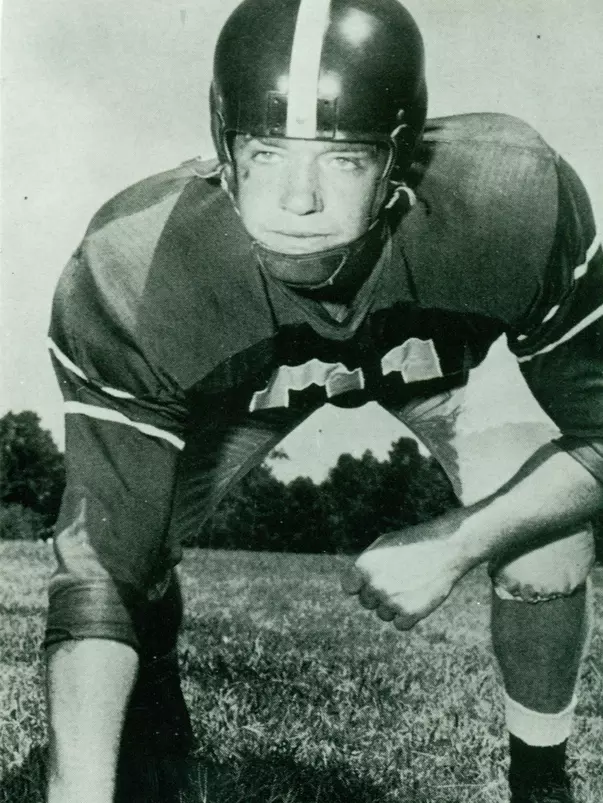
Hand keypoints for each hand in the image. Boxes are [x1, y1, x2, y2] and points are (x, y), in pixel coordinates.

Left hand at [341, 514, 470, 629]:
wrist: (446, 547)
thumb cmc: (414, 543)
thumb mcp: (383, 545)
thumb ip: (366, 565)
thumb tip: (355, 586)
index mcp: (364, 565)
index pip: (349, 587)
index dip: (361, 584)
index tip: (373, 579)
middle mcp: (375, 584)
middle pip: (366, 602)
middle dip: (378, 594)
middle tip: (398, 580)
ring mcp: (392, 600)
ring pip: (383, 614)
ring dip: (393, 606)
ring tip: (410, 586)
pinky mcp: (411, 612)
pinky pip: (400, 625)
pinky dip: (408, 616)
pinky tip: (417, 598)